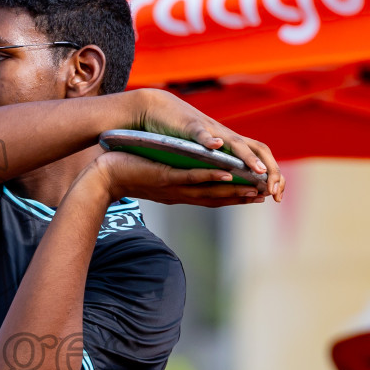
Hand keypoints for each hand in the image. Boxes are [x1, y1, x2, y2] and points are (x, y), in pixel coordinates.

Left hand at [84, 150, 269, 208]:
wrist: (102, 176)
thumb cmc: (127, 172)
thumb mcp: (154, 177)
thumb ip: (171, 178)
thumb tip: (180, 178)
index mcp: (180, 193)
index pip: (213, 197)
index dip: (236, 197)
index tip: (257, 195)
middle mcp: (179, 193)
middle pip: (216, 197)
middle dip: (242, 196)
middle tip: (267, 195)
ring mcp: (173, 187)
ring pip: (208, 190)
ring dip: (232, 189)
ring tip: (254, 188)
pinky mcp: (164, 178)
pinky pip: (190, 177)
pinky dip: (209, 176)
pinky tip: (226, 174)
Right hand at [131, 89, 283, 201]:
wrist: (159, 109)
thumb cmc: (183, 132)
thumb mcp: (207, 151)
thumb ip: (222, 162)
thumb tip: (239, 179)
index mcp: (232, 144)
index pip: (262, 157)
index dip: (273, 174)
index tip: (277, 195)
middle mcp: (227, 136)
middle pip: (258, 149)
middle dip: (269, 170)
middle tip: (273, 190)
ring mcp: (211, 129)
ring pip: (235, 142)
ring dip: (247, 157)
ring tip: (258, 171)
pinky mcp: (190, 125)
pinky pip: (201, 133)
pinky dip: (209, 139)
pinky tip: (215, 145)